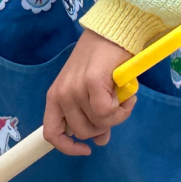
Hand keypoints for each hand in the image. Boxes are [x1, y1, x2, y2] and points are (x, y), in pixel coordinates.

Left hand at [42, 29, 137, 155]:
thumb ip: (93, 117)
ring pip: (98, 123)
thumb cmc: (102, 61)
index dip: (67, 147)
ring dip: (117, 116)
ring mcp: (74, 88)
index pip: (51, 133)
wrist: (113, 32)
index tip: (86, 149)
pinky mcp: (92, 83)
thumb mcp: (91, 92)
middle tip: (116, 110)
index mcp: (55, 96)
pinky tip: (128, 96)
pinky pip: (108, 112)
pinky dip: (123, 109)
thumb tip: (100, 141)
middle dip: (103, 127)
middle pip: (82, 132)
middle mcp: (61, 94)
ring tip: (123, 98)